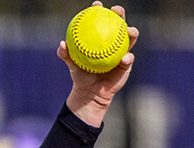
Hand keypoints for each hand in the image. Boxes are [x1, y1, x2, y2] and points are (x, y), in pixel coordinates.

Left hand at [59, 3, 137, 126]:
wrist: (91, 93)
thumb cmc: (81, 76)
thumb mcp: (73, 66)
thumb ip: (66, 55)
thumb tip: (62, 44)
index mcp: (100, 39)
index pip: (100, 21)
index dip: (99, 10)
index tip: (96, 4)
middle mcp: (113, 42)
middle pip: (119, 23)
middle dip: (120, 14)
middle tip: (116, 10)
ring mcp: (122, 51)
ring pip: (130, 38)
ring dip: (131, 32)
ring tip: (129, 31)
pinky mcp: (127, 63)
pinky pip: (129, 58)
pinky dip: (127, 58)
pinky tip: (124, 58)